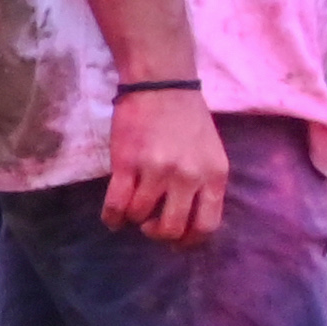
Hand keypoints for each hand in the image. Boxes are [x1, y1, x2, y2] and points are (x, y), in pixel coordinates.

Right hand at [101, 83, 227, 243]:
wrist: (161, 85)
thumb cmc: (187, 118)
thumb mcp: (210, 153)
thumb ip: (204, 184)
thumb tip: (187, 219)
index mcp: (214, 175)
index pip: (206, 225)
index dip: (188, 240)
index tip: (176, 239)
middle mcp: (188, 176)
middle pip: (172, 228)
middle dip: (158, 234)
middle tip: (150, 225)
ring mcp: (156, 171)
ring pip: (140, 217)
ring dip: (133, 219)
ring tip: (132, 209)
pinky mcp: (127, 164)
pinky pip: (116, 205)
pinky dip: (112, 217)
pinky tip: (113, 217)